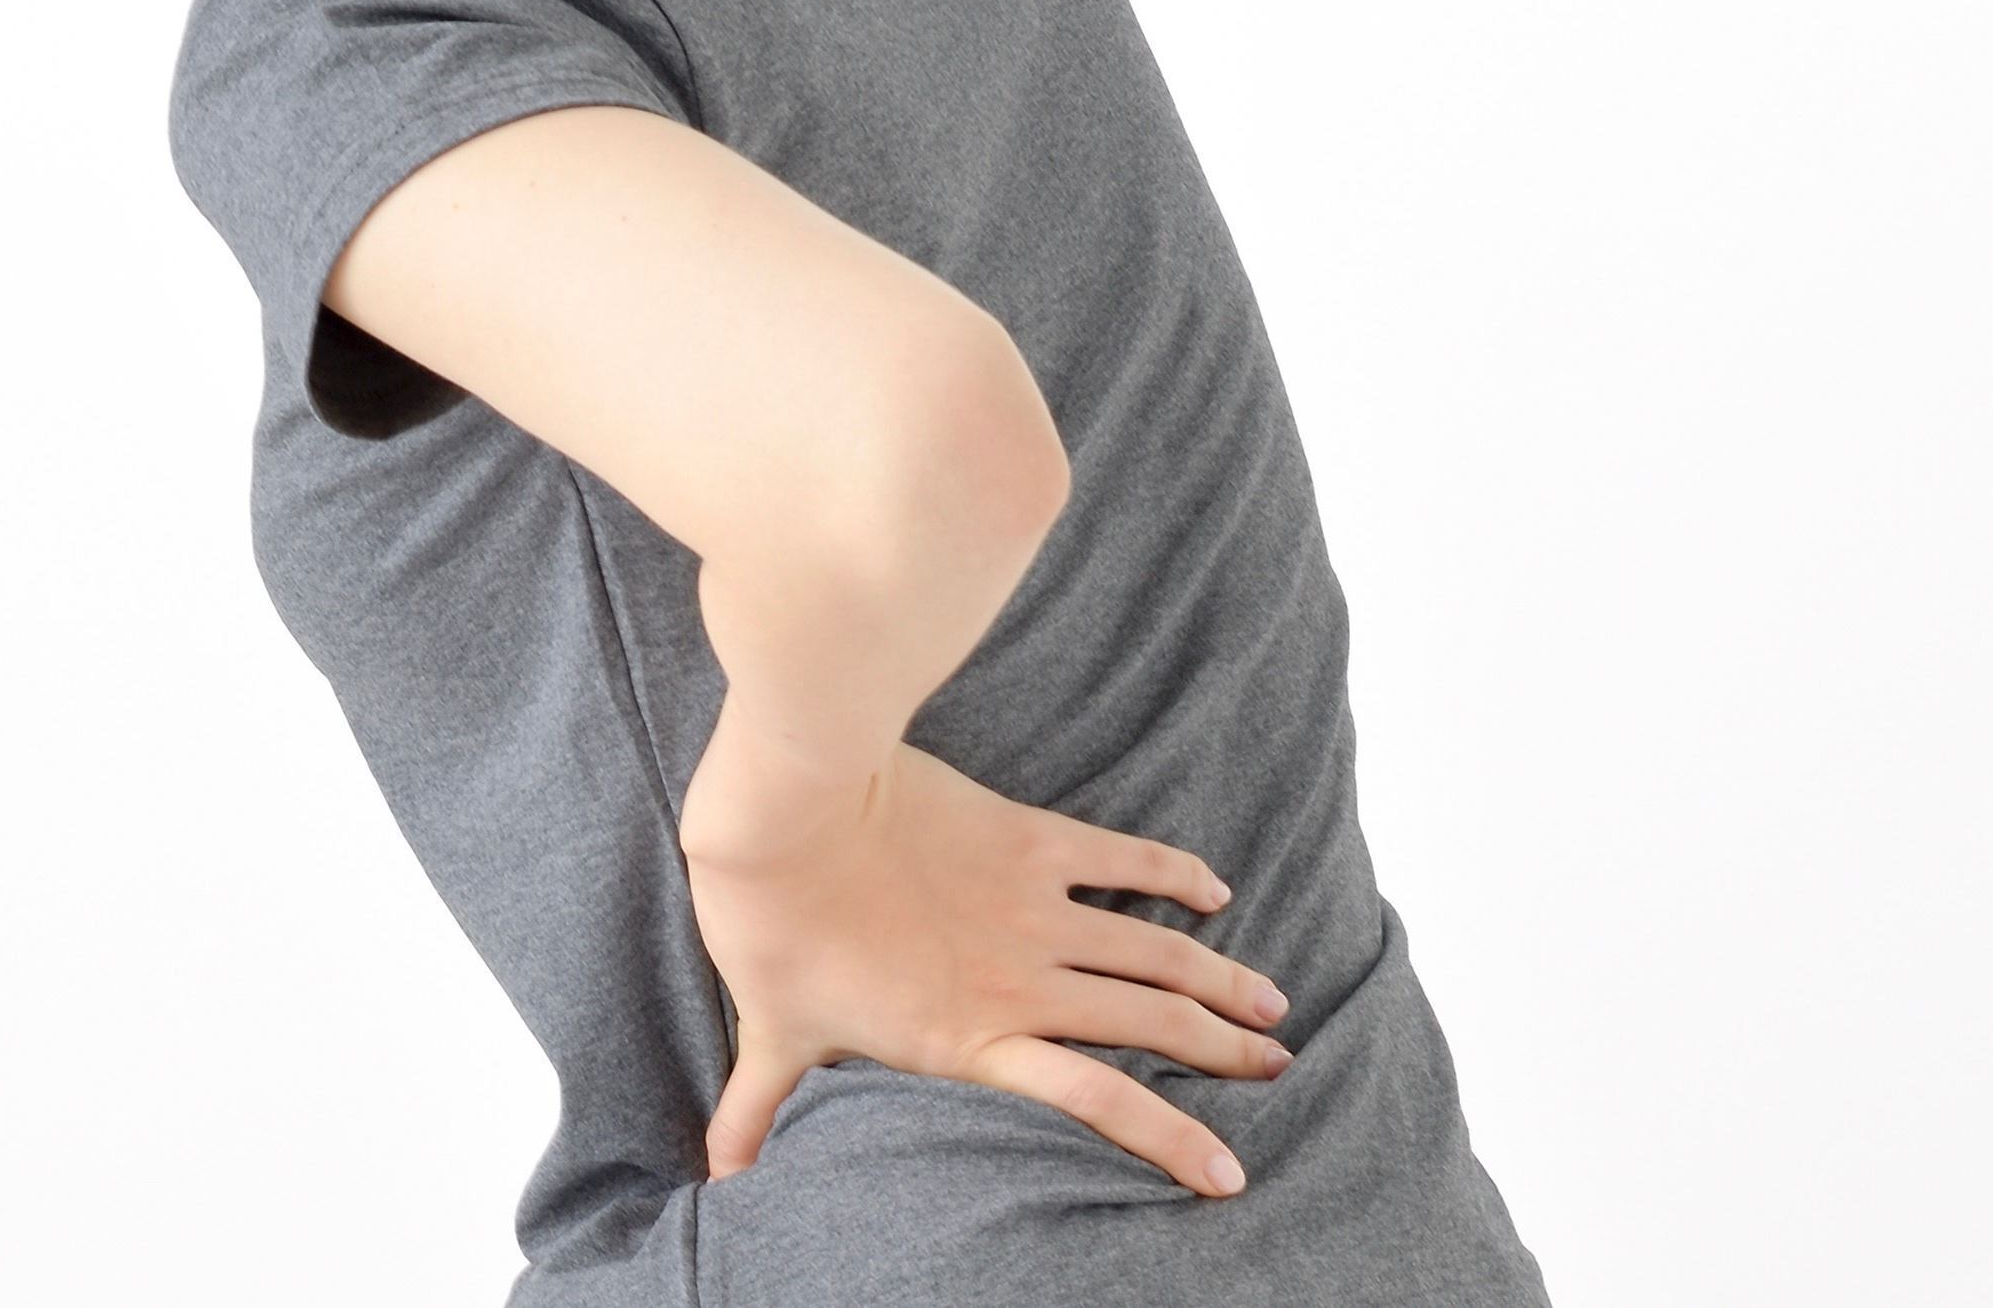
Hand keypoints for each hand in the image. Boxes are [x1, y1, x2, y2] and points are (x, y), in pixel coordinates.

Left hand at [677, 717, 1292, 1197]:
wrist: (788, 816)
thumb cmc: (774, 926)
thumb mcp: (769, 1030)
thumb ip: (759, 1107)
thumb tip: (715, 1174)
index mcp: (971, 1040)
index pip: (1097, 1104)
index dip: (1171, 1141)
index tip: (1230, 1176)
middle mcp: (1023, 983)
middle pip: (1153, 1025)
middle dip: (1224, 1053)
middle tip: (1277, 1066)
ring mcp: (1034, 908)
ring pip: (1158, 953)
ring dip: (1221, 979)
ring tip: (1273, 1004)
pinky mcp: (1030, 838)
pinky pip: (1124, 862)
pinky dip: (1176, 876)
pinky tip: (1215, 890)